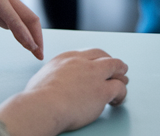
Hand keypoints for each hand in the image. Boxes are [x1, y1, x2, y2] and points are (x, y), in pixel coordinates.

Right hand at [0, 0, 43, 58]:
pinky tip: (27, 43)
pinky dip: (21, 31)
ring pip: (25, 17)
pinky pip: (11, 16)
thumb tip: (9, 26)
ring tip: (37, 52)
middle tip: (40, 56)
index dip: (31, 34)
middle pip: (30, 17)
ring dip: (33, 36)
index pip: (24, 17)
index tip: (34, 51)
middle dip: (37, 37)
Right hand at [0, 49, 128, 135]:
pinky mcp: (102, 90)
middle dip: (113, 63)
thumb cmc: (36, 99)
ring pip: (117, 67)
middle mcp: (83, 62)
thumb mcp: (41, 78)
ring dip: (121, 75)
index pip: (89, 53)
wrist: (42, 106)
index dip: (98, 59)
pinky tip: (118, 100)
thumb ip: (52, 75)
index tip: (100, 64)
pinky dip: (122, 93)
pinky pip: (119, 88)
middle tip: (118, 69)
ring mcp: (95, 75)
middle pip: (105, 56)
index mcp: (67, 58)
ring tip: (124, 81)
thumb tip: (51, 81)